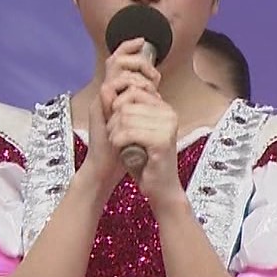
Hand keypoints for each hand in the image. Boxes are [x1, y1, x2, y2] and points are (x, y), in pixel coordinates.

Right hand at [81, 38, 162, 188]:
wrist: (106, 167)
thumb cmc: (124, 148)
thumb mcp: (137, 121)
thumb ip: (142, 105)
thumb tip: (155, 94)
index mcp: (113, 95)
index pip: (117, 63)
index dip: (128, 49)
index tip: (143, 42)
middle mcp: (105, 95)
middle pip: (114, 61)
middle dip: (134, 56)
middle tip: (151, 66)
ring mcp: (101, 101)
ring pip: (113, 72)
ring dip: (135, 72)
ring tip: (150, 81)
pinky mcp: (99, 110)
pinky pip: (109, 88)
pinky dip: (127, 87)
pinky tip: (141, 93)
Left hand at [106, 80, 181, 203]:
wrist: (160, 188)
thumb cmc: (145, 160)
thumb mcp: (135, 129)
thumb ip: (125, 108)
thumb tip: (107, 88)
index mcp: (164, 108)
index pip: (133, 91)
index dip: (116, 107)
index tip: (117, 126)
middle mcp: (169, 113)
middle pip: (126, 105)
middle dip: (113, 122)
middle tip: (116, 138)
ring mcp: (167, 126)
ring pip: (124, 117)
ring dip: (114, 133)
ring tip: (119, 145)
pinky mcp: (162, 141)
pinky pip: (128, 132)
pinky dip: (118, 141)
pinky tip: (122, 150)